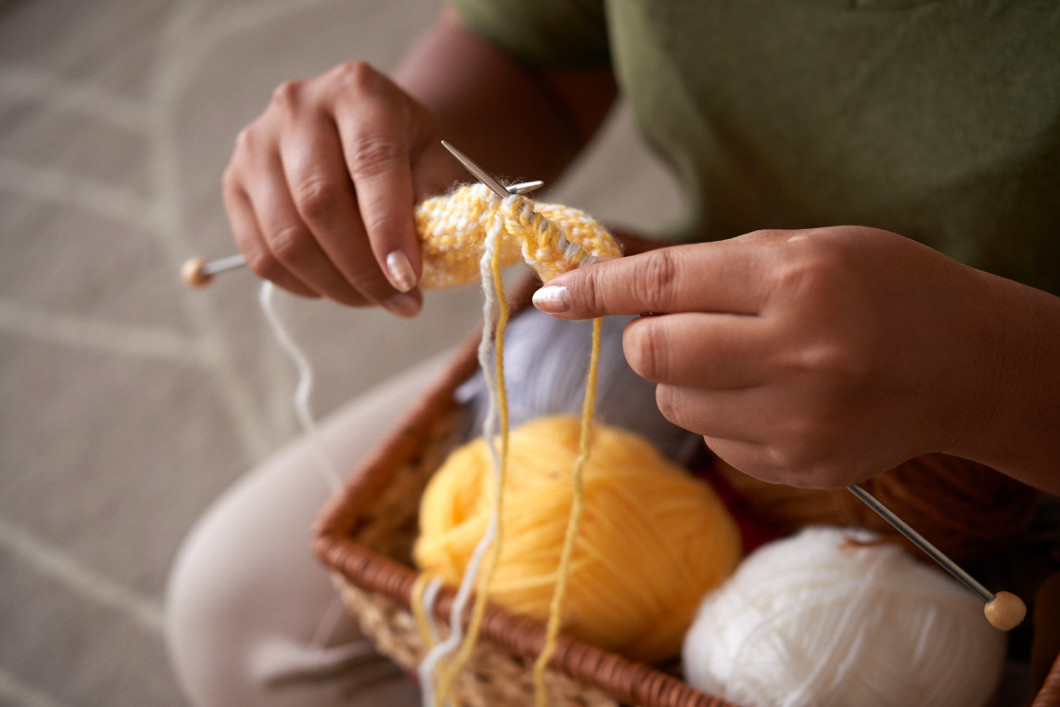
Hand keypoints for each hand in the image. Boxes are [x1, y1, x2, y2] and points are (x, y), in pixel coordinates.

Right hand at [222, 61, 462, 315]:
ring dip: (335, 286)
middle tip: (400, 301)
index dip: (388, 229)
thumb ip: (434, 204)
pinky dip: (303, 285)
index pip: (370, 162)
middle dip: (363, 268)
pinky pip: (260, 255)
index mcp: (357, 90)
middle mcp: (297, 107)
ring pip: (286, 238)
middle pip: (319, 203)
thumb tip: (411, 265)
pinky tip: (337, 287)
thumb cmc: (409, 150)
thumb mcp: (437, 162)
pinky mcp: (233, 183)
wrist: (369, 131)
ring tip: (374, 299)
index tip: (408, 279)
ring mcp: (256, 144)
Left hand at [533, 226, 1004, 487]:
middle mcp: (796, 355)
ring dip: (685, 376)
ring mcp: (798, 422)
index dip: (598, 287)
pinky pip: (713, 440)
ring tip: (748, 358)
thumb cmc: (883, 288)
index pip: (665, 283)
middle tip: (687, 321)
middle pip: (654, 352)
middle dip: (649, 334)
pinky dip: (723, 413)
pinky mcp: (799, 467)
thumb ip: (713, 270)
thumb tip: (618, 294)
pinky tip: (775, 396)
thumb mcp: (806, 249)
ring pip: (673, 401)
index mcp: (796, 280)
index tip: (551, 294)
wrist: (968, 364)